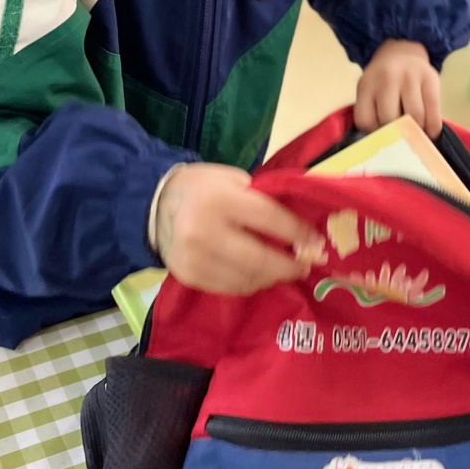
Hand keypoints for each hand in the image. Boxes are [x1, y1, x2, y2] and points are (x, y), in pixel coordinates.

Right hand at [153, 163, 317, 295]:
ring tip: (284, 270)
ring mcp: (195, 258)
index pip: (269, 219)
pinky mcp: (189, 276)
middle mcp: (205, 231)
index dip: (298, 233)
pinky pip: (230, 288)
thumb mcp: (233, 180)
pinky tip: (259, 275)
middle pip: (260, 259)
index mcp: (220, 200)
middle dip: (289, 265)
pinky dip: (251, 283)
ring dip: (272, 277)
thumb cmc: (202, 188)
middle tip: (305, 264)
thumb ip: (263, 200)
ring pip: (247, 279)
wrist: (153, 205)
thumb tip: (301, 226)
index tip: (316, 241)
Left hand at [355, 39, 441, 136]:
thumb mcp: (369, 91)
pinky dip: (432, 127)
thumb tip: (383, 145)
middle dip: (395, 134)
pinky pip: (433, 111)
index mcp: (366, 84)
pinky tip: (429, 131)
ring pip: (414, 117)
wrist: (402, 50)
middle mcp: (387, 78)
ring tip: (415, 135)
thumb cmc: (383, 80)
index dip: (373, 134)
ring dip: (416, 132)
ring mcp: (410, 76)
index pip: (365, 120)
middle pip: (390, 119)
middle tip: (400, 139)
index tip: (381, 137)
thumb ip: (371, 113)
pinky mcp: (431, 78)